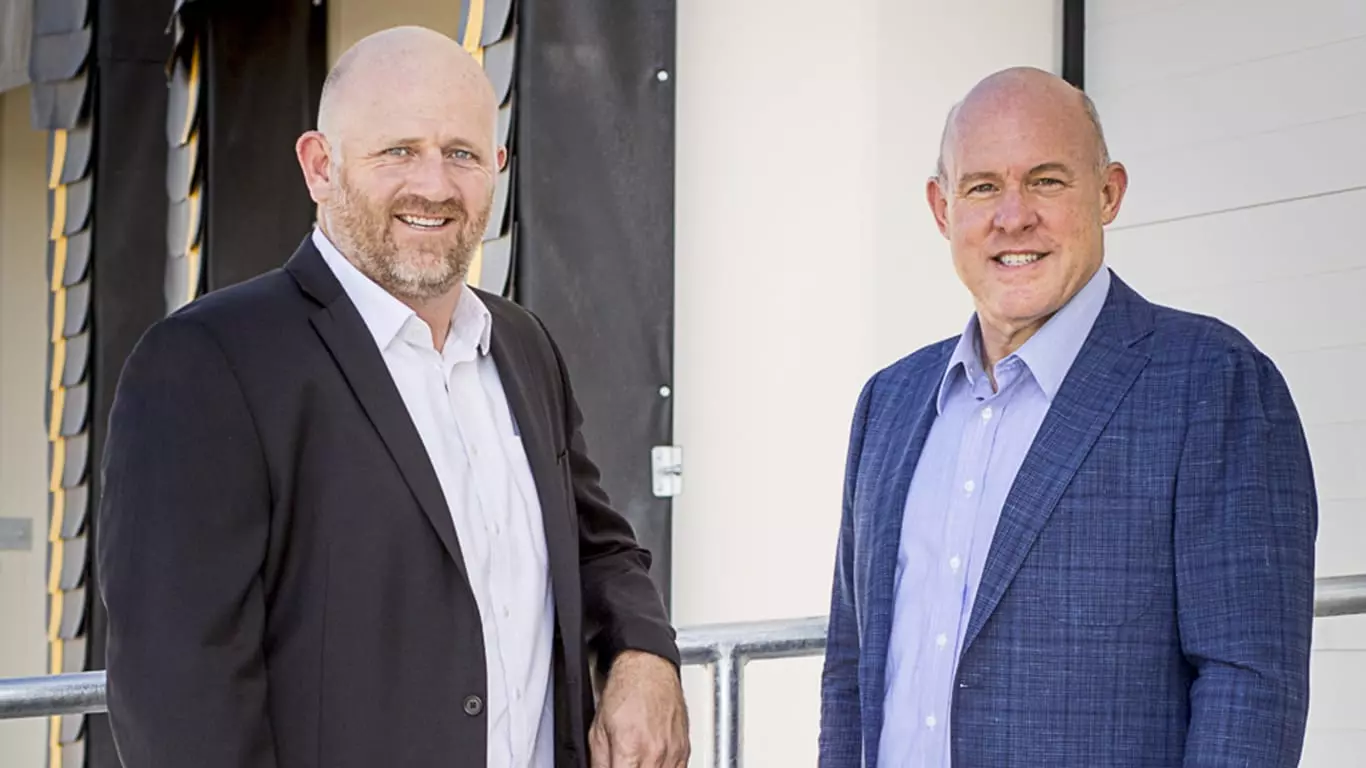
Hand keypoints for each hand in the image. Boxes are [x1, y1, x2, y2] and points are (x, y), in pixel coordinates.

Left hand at [589, 650, 689, 767]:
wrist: (649, 669)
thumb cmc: (625, 691)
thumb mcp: (598, 730)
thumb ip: (599, 763)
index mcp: (630, 749)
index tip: (615, 766)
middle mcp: (655, 753)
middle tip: (624, 763)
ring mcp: (673, 753)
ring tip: (637, 762)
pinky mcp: (684, 749)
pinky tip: (651, 763)